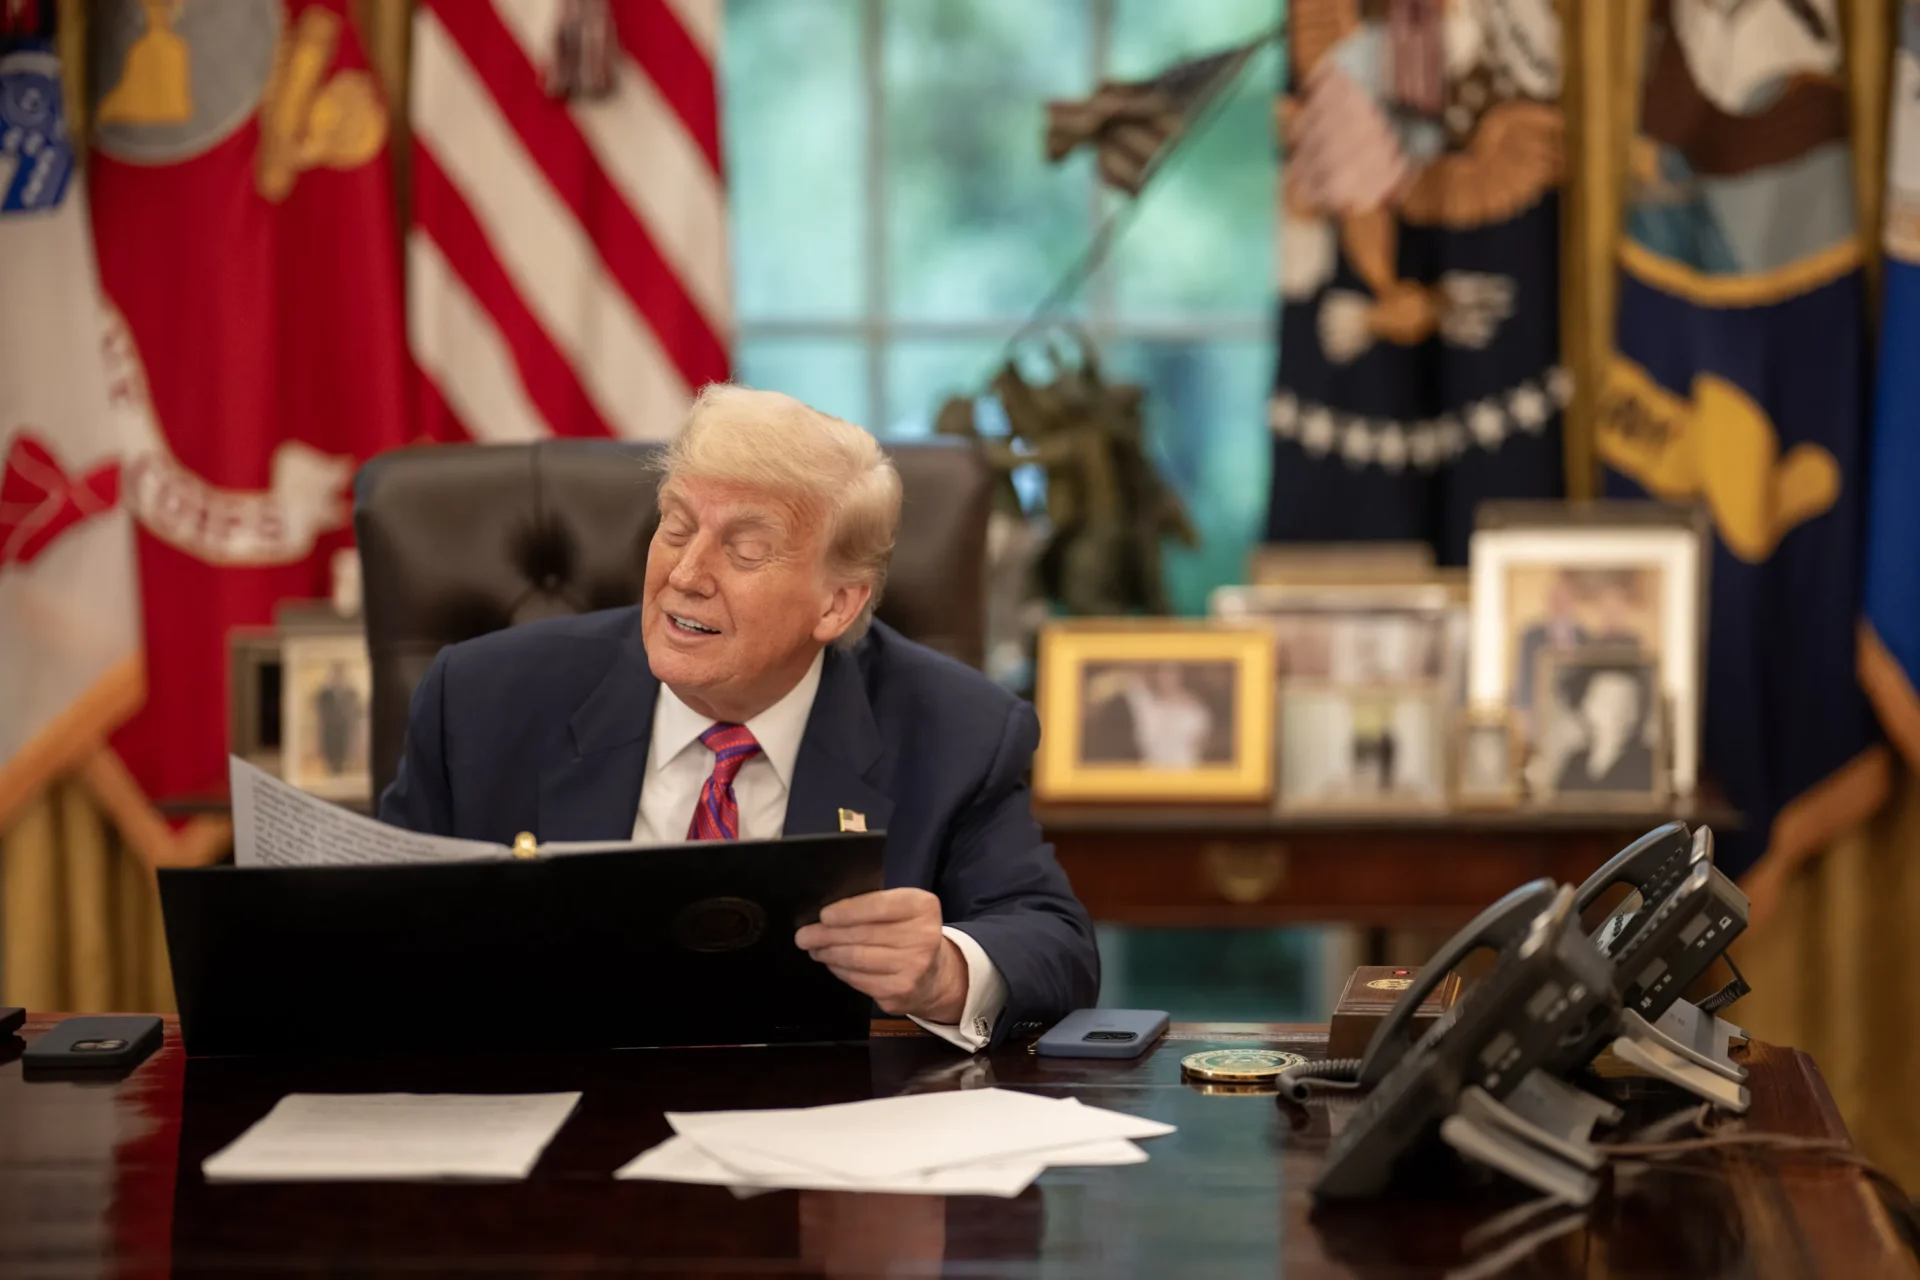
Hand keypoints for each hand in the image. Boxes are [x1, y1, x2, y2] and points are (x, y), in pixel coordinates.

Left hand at [794, 889, 968, 1023]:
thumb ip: (874, 904)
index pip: (878, 906)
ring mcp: (913, 968)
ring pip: (857, 959)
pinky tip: (833, 963)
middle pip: (863, 935)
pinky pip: (858, 980)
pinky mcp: (899, 992)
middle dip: (826, 935)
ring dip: (828, 954)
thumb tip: (826, 914)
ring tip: (814, 948)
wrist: (935, 975)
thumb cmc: (909, 933)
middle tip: (804, 935)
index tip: (823, 916)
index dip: (847, 911)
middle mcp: (923, 937)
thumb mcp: (903, 909)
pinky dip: (840, 971)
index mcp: (922, 907)